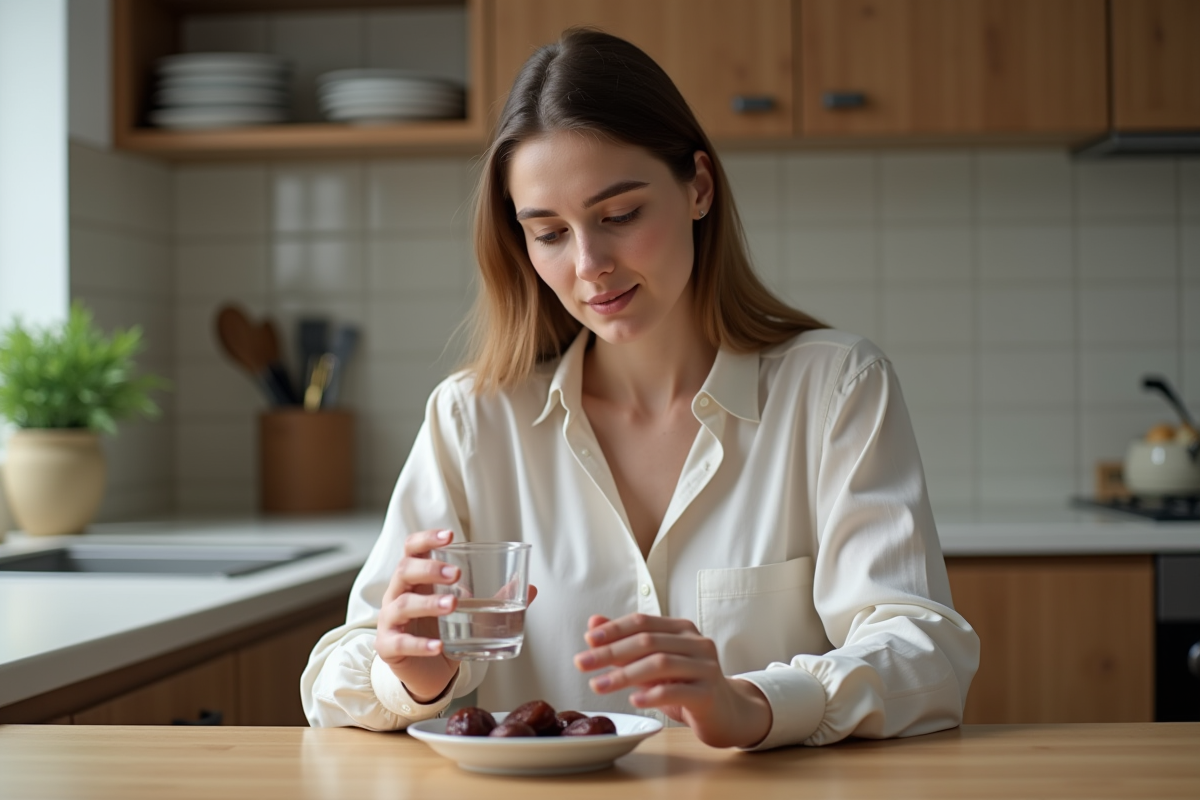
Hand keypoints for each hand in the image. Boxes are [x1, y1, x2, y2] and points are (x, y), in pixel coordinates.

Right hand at [375, 529, 537, 703]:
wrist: (425, 671)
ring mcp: (390, 620)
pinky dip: (420, 644)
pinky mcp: (388, 647)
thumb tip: (531, 587)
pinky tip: (438, 645)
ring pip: (402, 604)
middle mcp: (398, 594)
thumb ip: (496, 598)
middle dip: (429, 569)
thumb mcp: (468, 611)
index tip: (450, 535)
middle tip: (456, 574)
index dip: (427, 539)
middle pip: (404, 570)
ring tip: (453, 605)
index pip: (412, 549)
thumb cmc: (442, 630)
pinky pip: (401, 643)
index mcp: (416, 578)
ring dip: (428, 603)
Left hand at [574, 613, 771, 748]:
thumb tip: (593, 623)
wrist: (726, 714)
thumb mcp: (654, 663)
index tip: (588, 640)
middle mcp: (696, 643)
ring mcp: (706, 667)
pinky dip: (652, 694)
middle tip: (582, 663)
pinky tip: (632, 700)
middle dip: (611, 652)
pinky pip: (677, 691)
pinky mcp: (709, 694)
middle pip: (648, 641)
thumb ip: (626, 643)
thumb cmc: (686, 686)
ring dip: (624, 675)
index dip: (613, 629)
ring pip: (660, 663)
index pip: (642, 621)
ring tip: (598, 686)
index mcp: (681, 629)